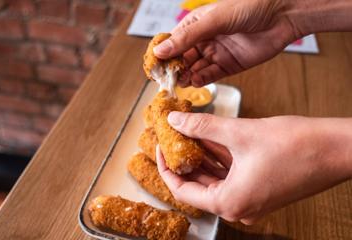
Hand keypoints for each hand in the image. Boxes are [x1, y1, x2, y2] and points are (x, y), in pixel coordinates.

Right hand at [153, 0, 351, 86]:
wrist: (282, 16)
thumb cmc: (249, 8)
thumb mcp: (214, 20)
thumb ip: (188, 37)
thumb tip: (161, 50)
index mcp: (197, 24)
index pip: (173, 41)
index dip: (163, 54)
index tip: (153, 66)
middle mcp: (204, 40)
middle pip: (182, 58)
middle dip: (174, 68)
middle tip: (167, 79)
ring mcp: (216, 53)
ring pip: (194, 68)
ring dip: (186, 75)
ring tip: (181, 81)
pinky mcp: (228, 66)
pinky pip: (210, 75)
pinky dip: (202, 79)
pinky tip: (196, 81)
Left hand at [156, 113, 351, 223]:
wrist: (336, 149)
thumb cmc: (295, 145)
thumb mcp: (239, 132)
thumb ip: (202, 126)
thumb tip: (176, 121)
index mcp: (230, 203)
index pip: (183, 190)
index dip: (166, 167)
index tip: (160, 147)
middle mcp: (240, 207)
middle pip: (199, 184)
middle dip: (185, 158)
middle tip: (173, 136)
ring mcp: (252, 199)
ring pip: (216, 178)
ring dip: (202, 156)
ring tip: (189, 133)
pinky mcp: (261, 188)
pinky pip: (232, 175)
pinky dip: (220, 158)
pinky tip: (211, 138)